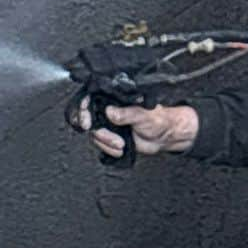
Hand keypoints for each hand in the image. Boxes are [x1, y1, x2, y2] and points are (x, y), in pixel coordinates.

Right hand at [78, 97, 198, 156]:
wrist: (165, 135)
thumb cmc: (158, 119)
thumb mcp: (144, 115)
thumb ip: (127, 113)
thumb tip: (110, 112)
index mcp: (115, 98)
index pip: (90, 98)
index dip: (83, 109)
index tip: (86, 123)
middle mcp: (109, 109)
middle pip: (88, 119)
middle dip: (97, 131)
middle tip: (107, 137)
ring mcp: (109, 123)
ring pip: (95, 134)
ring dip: (106, 142)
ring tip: (121, 144)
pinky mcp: (111, 136)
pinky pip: (101, 144)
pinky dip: (109, 149)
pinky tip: (121, 149)